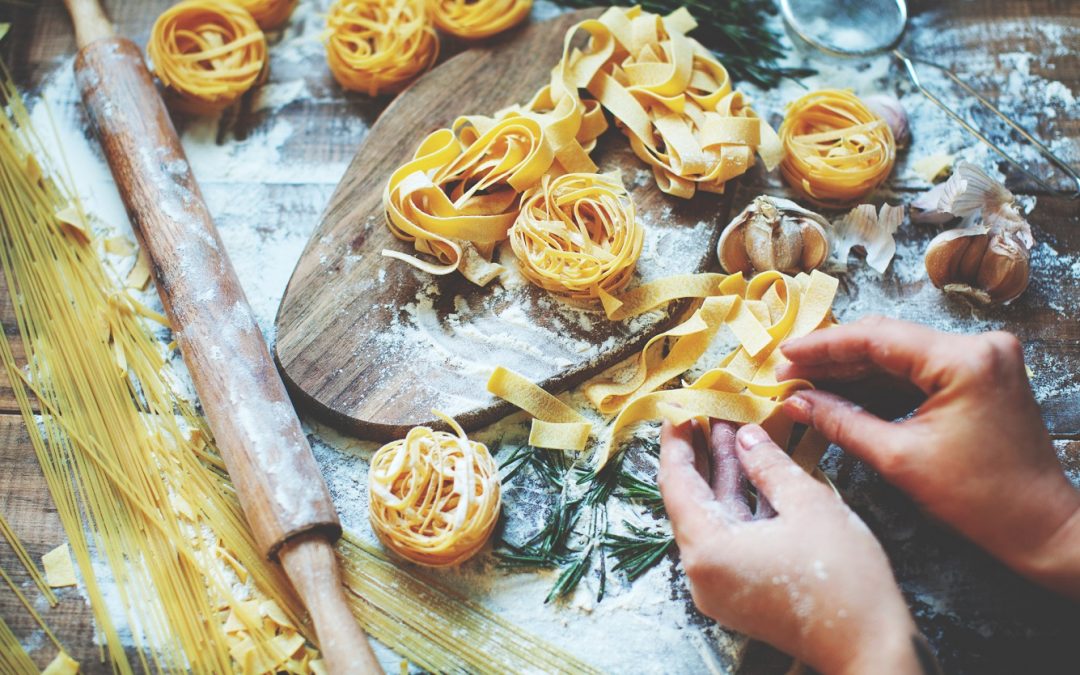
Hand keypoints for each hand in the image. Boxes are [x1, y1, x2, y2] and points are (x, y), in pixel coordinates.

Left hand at [659, 419, 922, 674]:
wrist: (870, 648)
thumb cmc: (843, 578)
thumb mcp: (808, 504)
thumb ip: (769, 464)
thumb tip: (744, 436)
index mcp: (707, 550)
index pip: (676, 484)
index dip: (677, 443)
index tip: (680, 410)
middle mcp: (702, 572)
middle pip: (691, 500)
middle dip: (702, 454)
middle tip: (707, 412)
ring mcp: (720, 586)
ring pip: (712, 517)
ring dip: (723, 475)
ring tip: (731, 430)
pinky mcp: (740, 592)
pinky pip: (728, 537)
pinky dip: (738, 504)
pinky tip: (752, 471)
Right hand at [777, 316, 1079, 598]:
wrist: (1040, 526)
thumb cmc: (979, 499)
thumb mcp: (899, 459)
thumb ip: (842, 423)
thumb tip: (796, 401)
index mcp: (964, 360)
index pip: (877, 338)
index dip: (823, 345)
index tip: (783, 354)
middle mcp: (978, 346)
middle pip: (887, 340)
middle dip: (834, 358)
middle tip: (787, 374)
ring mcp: (982, 358)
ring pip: (900, 355)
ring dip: (853, 371)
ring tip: (806, 386)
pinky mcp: (979, 375)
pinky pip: (918, 371)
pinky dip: (880, 384)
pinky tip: (842, 394)